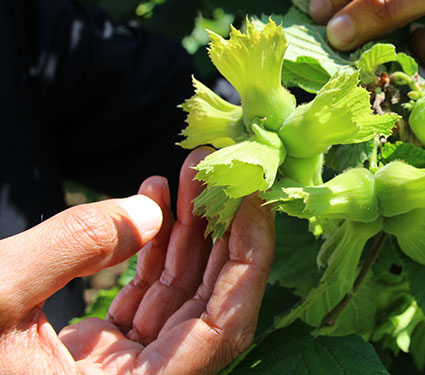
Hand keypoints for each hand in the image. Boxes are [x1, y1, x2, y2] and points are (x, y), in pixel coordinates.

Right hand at [0, 148, 274, 374]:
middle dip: (220, 232)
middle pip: (211, 305)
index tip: (253, 196)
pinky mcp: (103, 355)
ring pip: (180, 297)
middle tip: (221, 169)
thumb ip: (71, 246)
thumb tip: (149, 209)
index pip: (222, 325)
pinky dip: (153, 248)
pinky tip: (155, 200)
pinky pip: (147, 296)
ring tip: (190, 172)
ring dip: (189, 232)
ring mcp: (124, 372)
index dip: (247, 258)